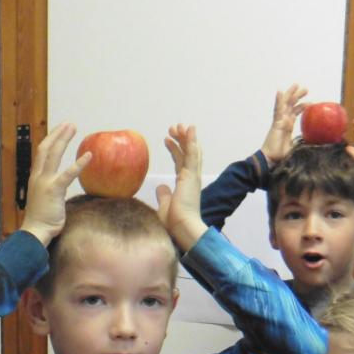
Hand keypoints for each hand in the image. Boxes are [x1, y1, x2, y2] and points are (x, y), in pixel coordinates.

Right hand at [19, 122, 89, 246]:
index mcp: (35, 178)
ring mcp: (44, 182)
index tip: (60, 131)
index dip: (50, 140)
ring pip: (53, 154)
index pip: (41, 154)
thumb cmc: (42, 220)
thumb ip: (52, 190)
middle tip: (69, 124)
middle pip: (46, 148)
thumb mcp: (45, 200)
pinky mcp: (54, 190)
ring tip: (73, 128)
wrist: (35, 232)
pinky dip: (78, 163)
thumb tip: (61, 188)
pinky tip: (89, 155)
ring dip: (63, 139)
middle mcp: (38, 176)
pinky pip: (67, 174)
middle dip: (57, 134)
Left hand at [159, 123, 205, 250]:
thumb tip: (160, 187)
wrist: (182, 228)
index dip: (175, 151)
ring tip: (177, 125)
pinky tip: (189, 130)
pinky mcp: (191, 176)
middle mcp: (191, 179)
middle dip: (182, 140)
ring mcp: (193, 177)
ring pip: (191, 152)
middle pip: (188, 154)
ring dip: (185, 137)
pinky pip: (192, 155)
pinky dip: (191, 141)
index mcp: (185, 185)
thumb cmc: (174, 222)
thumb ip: (163, 195)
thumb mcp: (164, 205)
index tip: (167, 140)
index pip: (181, 163)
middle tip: (174, 128)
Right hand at [262, 84, 308, 164]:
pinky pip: (277, 110)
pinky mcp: (276, 123)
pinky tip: (280, 91)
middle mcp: (283, 122)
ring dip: (291, 94)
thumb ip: (303, 144)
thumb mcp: (296, 148)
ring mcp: (279, 121)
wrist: (271, 160)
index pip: (295, 113)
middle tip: (305, 89)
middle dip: (298, 96)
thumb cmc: (280, 156)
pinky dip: (279, 100)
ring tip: (297, 85)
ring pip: (285, 104)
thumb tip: (315, 145)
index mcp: (287, 127)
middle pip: (290, 105)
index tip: (311, 102)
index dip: (302, 106)